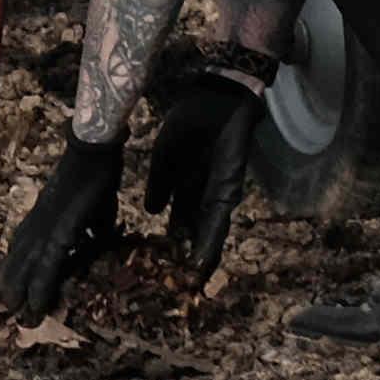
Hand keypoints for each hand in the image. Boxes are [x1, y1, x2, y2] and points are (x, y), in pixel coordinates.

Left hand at [0, 133, 127, 315]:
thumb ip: (89, 228)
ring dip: (19, 291)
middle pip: (19, 259)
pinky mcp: (60, 231)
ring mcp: (47, 227)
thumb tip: (93, 240)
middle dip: (10, 284)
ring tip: (13, 314)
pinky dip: (41, 284)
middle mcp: (38, 224)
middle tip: (1, 310)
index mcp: (42, 217)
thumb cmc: (94, 177)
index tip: (4, 286)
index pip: (22, 246)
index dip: (13, 267)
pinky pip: (48, 263)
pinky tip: (36, 302)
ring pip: (27, 265)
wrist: (92, 151)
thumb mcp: (91, 210)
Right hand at [137, 62, 263, 285]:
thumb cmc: (191, 118)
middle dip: (191, 256)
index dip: (174, 242)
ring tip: (195, 279)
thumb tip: (150, 211)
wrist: (215, 95)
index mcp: (186, 184)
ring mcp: (219, 189)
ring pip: (211, 228)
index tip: (165, 265)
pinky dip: (212, 235)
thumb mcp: (165, 153)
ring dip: (204, 254)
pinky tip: (205, 253)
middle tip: (184, 284)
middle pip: (197, 230)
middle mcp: (204, 191)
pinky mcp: (230, 183)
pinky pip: (220, 214)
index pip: (180, 220)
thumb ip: (160, 182)